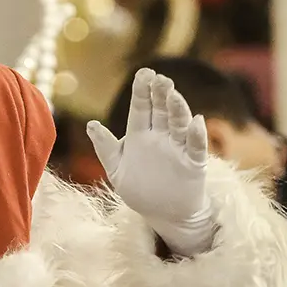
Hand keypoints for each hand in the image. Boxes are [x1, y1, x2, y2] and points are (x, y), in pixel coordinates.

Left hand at [86, 69, 213, 254]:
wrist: (163, 214)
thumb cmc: (139, 189)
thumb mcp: (116, 169)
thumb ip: (106, 147)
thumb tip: (91, 124)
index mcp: (140, 135)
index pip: (140, 108)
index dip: (142, 91)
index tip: (144, 72)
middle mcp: (160, 137)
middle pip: (161, 111)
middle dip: (160, 94)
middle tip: (159, 78)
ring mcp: (178, 149)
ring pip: (179, 124)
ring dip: (177, 109)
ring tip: (173, 95)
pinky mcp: (193, 164)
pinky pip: (196, 147)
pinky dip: (196, 135)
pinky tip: (196, 122)